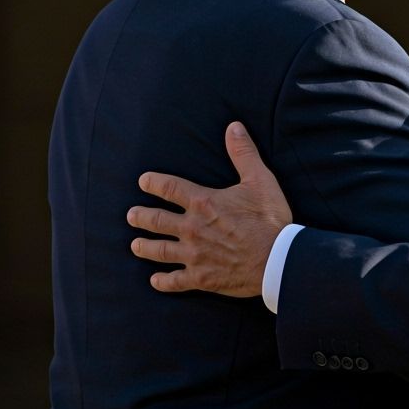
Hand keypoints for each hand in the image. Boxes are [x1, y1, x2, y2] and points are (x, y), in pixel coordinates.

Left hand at [127, 121, 291, 296]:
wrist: (277, 259)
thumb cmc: (269, 219)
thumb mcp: (260, 180)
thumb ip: (243, 153)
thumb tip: (233, 127)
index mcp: (203, 203)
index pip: (170, 188)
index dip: (154, 183)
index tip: (143, 181)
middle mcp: (192, 228)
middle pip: (157, 221)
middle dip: (141, 217)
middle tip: (131, 215)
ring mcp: (194, 255)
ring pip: (160, 251)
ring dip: (144, 247)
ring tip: (134, 244)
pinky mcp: (201, 277)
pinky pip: (175, 281)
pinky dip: (162, 281)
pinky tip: (154, 280)